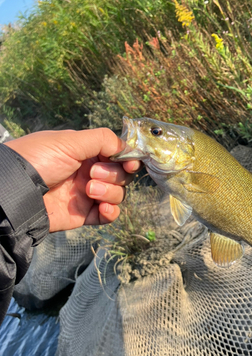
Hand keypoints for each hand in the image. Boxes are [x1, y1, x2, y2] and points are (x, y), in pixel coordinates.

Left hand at [5, 128, 140, 231]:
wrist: (16, 191)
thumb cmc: (39, 159)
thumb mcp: (70, 140)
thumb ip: (103, 139)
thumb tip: (127, 147)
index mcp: (86, 152)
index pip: (118, 155)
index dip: (128, 158)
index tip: (130, 162)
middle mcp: (89, 172)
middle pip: (121, 175)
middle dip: (113, 174)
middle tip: (92, 173)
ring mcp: (87, 194)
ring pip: (117, 194)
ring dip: (110, 192)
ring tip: (89, 190)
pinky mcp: (83, 214)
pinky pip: (108, 216)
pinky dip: (111, 212)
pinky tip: (103, 208)